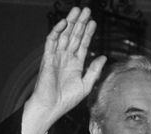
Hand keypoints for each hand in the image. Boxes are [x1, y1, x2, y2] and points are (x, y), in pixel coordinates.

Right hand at [22, 7, 106, 133]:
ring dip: (70, 23)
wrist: (51, 107)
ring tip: (77, 11)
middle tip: (86, 10)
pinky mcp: (47, 59)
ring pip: (64, 35)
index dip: (88, 33)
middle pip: (74, 36)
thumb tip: (103, 57)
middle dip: (80, 23)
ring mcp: (56, 57)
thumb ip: (94, 70)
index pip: (83, 44)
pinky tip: (64, 23)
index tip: (94, 22)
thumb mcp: (86, 85)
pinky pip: (51, 42)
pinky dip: (57, 32)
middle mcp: (65, 58)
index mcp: (75, 64)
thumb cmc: (66, 100)